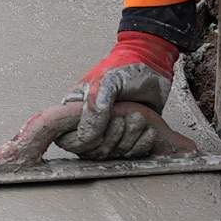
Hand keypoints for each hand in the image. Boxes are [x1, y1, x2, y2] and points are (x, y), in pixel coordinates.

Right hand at [0, 30, 180, 165]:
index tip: (104, 124)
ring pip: (112, 155)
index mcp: (74, 109)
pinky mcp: (127, 139)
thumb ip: (95, 107)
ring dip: (130, 138)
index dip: (85, 139)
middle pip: (91, 151)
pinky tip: (147, 128)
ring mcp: (108, 132)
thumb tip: (86, 135)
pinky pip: (129, 155)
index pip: (67, 141)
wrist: (153, 65)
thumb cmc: (127, 67)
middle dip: (113, 136)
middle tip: (125, 116)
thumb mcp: (108, 81)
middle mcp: (88, 124)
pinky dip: (142, 143)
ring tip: (138, 116)